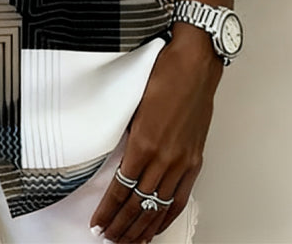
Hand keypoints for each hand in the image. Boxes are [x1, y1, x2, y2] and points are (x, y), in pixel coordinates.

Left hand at [90, 26, 223, 242]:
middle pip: (139, 204)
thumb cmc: (161, 75)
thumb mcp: (132, 104)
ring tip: (128, 242)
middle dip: (122, 226)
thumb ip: (125, 134)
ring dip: (142, 227)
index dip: (108, 211)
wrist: (194, 65)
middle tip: (108, 239)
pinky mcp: (195, 161)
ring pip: (159, 206)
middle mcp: (164, 158)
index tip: (97, 224)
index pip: (121, 189)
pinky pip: (180, 197)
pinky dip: (167, 216)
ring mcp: (182, 162)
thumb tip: (116, 156)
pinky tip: (157, 227)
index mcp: (143, 143)